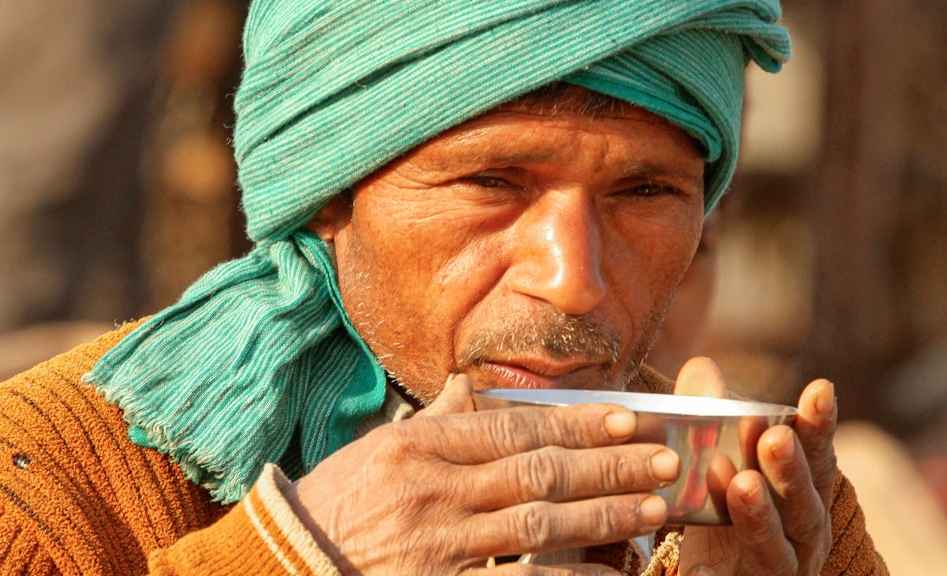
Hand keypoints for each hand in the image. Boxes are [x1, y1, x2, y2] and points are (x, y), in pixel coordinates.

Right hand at [283, 375, 681, 574]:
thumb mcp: (372, 451)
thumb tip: (474, 390)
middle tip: (662, 459)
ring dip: (602, 516)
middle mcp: (433, 491)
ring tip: (653, 509)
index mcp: (418, 447)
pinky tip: (608, 574)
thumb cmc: (331, 508)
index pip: (512, 427)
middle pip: (538, 471)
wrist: (284, 568)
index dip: (577, 423)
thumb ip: (433, 423)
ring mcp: (439, 547)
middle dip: (608, 464)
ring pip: (538, 525)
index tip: (627, 418)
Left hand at [673, 358, 836, 575]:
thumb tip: (702, 368)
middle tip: (774, 437)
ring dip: (760, 518)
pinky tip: (699, 569)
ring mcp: (778, 571)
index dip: (820, 426)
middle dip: (790, 470)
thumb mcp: (718, 463)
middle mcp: (802, 537)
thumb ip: (710, 417)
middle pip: (802, 505)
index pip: (817, 457)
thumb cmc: (727, 513)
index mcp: (804, 496)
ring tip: (742, 487)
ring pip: (774, 549)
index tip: (820, 389)